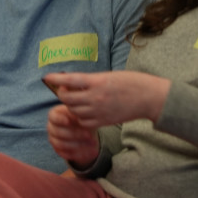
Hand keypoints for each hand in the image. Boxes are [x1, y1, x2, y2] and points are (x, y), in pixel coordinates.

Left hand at [43, 71, 170, 128]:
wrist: (150, 97)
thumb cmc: (132, 82)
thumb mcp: (109, 75)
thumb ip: (91, 81)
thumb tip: (75, 83)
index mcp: (98, 81)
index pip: (70, 80)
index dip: (56, 79)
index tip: (47, 77)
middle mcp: (96, 97)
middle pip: (68, 98)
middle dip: (63, 93)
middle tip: (65, 89)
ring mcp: (99, 111)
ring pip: (73, 110)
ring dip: (70, 105)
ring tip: (75, 99)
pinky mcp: (103, 121)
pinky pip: (82, 121)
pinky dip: (79, 116)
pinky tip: (83, 111)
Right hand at [47, 104, 99, 167]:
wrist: (86, 131)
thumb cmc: (83, 119)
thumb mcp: (82, 115)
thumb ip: (79, 115)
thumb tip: (81, 115)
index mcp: (55, 115)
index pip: (53, 117)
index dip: (59, 120)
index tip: (68, 122)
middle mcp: (51, 127)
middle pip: (58, 132)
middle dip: (75, 134)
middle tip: (89, 136)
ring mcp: (53, 138)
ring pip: (61, 144)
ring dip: (78, 146)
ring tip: (93, 144)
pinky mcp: (58, 149)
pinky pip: (65, 154)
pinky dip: (78, 154)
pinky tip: (90, 152)